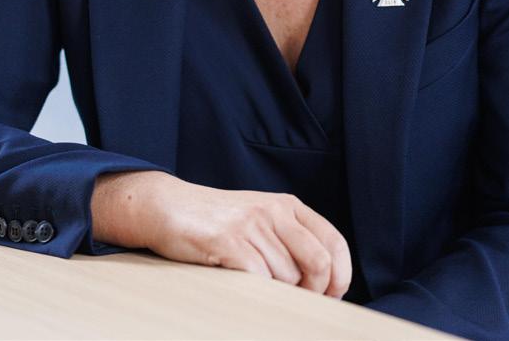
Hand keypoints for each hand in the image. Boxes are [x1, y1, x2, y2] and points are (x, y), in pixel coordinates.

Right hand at [92, 171, 351, 298]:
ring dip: (276, 293)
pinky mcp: (229, 242)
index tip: (330, 297)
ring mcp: (251, 225)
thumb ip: (290, 241)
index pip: (334, 243)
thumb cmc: (217, 222)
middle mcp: (274, 211)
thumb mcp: (260, 220)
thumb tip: (324, 285)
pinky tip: (241, 285)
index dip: (339, 277)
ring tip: (255, 284)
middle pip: (318, 264)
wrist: (168, 206)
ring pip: (288, 278)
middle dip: (313, 292)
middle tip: (296, 303)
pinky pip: (260, 280)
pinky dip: (257, 293)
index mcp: (288, 206)